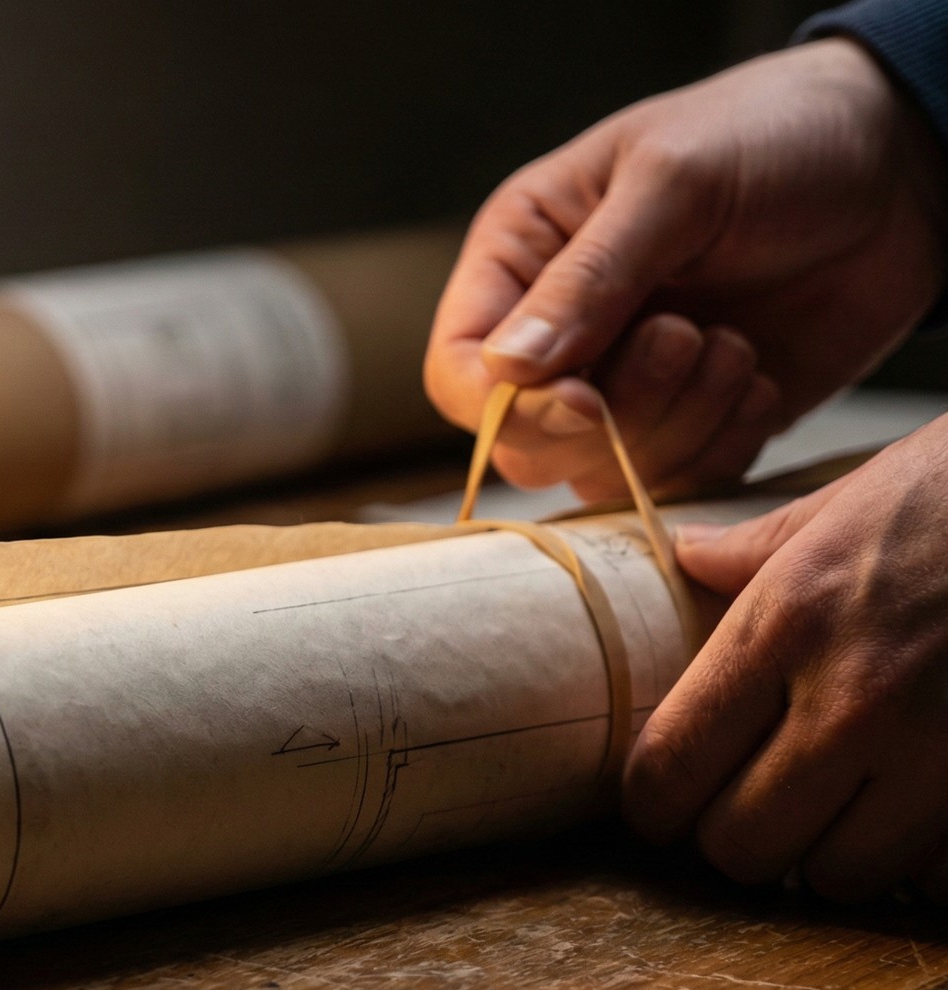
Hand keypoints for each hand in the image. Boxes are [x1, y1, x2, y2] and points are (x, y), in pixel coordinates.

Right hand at [425, 38, 946, 501]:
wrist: (900, 162)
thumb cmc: (772, 135)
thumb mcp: (673, 183)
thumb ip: (589, 277)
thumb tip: (508, 370)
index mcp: (522, 260)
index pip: (461, 371)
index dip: (510, 407)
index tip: (588, 402)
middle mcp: (562, 332)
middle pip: (527, 443)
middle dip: (615, 415)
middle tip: (686, 337)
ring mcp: (629, 383)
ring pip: (604, 473)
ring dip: (679, 423)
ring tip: (732, 343)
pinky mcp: (699, 419)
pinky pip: (682, 481)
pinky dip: (724, 443)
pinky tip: (758, 371)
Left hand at [623, 415, 947, 901]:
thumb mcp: (849, 501)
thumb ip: (756, 550)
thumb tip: (688, 558)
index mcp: (785, 624)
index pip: (666, 769)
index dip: (652, 803)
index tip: (666, 801)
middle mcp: (854, 700)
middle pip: (740, 848)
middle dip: (741, 838)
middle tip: (762, 806)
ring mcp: (943, 753)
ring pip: (840, 879)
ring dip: (836, 854)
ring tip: (851, 806)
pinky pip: (940, 879)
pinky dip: (929, 863)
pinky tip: (930, 813)